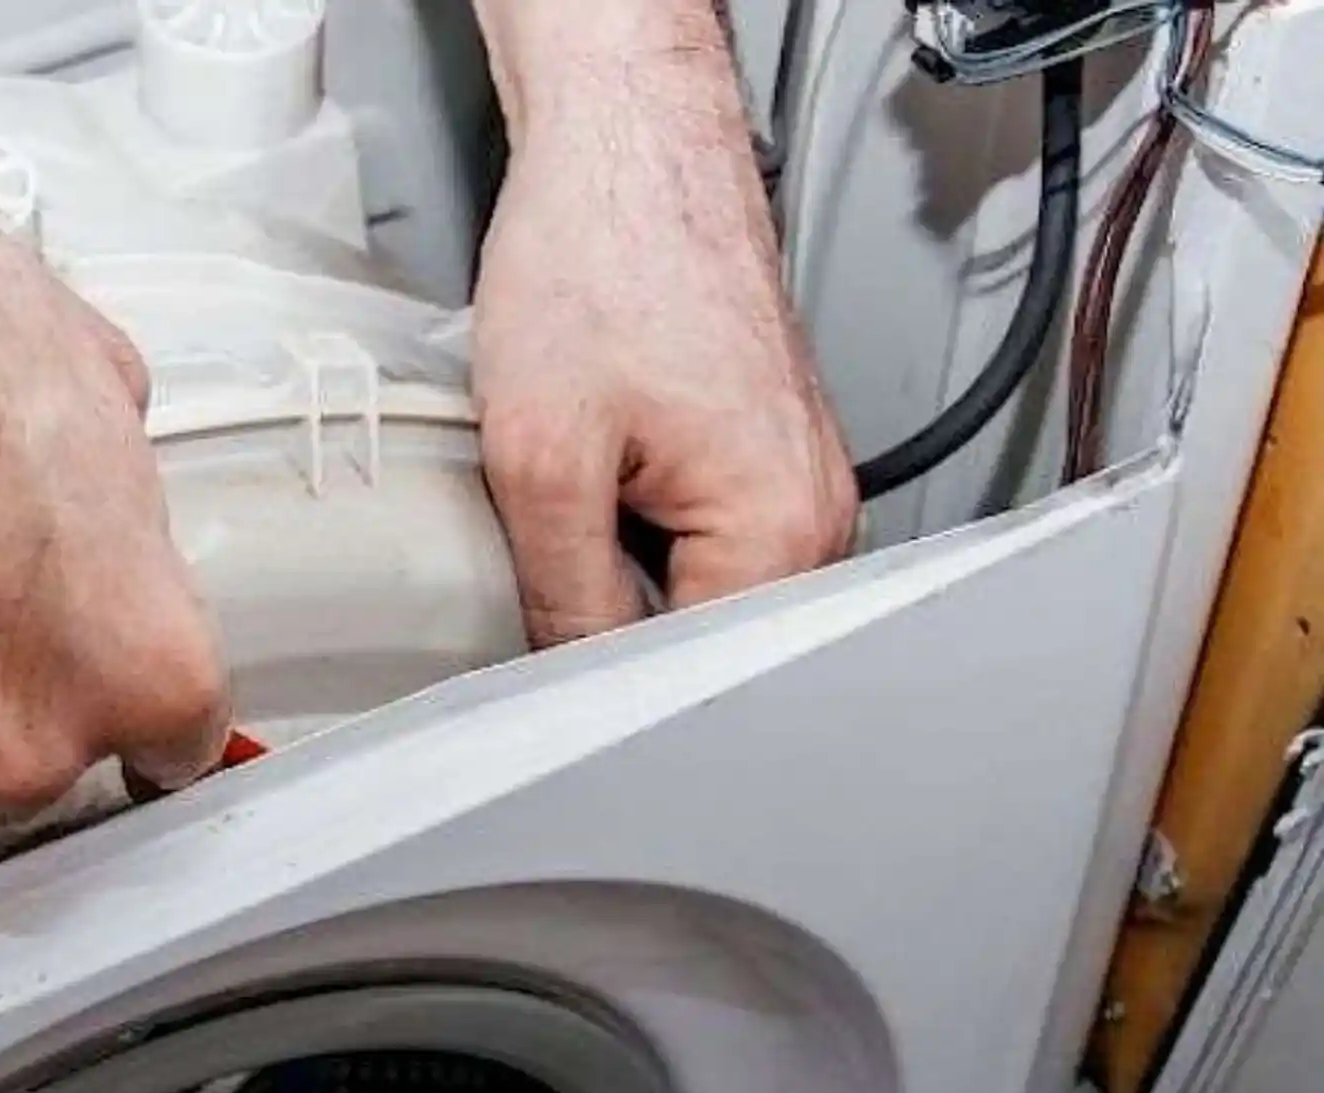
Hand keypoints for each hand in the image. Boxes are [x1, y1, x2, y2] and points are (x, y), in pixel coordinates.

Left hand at [470, 12, 857, 645]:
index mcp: (781, 530)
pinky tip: (597, 472)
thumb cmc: (603, 255)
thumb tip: (564, 687)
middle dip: (612, 626)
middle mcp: (815, 513)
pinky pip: (695, 539)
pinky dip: (633, 525)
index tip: (535, 669)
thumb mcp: (543, 457)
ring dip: (621, 572)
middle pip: (698, 644)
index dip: (595, 684)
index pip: (687, 680)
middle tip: (545, 564)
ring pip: (691, 592)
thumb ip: (562, 596)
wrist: (624, 146)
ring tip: (576, 494)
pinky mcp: (761, 456)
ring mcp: (795, 483)